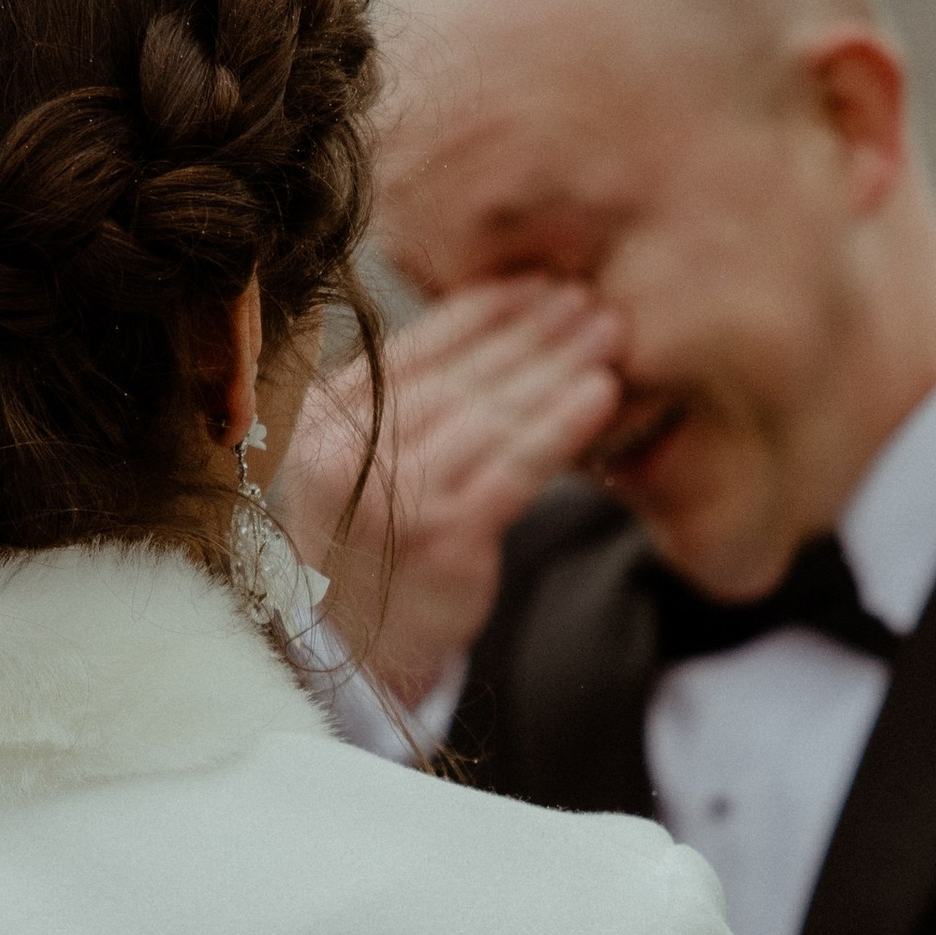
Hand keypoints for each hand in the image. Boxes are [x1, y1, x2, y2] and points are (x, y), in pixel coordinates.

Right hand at [275, 278, 623, 708]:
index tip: (536, 283)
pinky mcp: (445, 539)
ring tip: (609, 332)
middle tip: (588, 297)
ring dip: (558, 367)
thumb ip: (401, 401)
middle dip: (533, 332)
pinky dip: (564, 425)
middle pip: (461, 376)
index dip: (482, 312)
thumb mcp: (358, 462)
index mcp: (326, 420)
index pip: (418, 348)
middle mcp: (350, 453)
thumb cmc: (373, 546)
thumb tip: (492, 321)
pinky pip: (517, 467)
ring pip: (493, 416)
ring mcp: (396, 497)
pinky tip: (603, 394)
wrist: (359, 651)